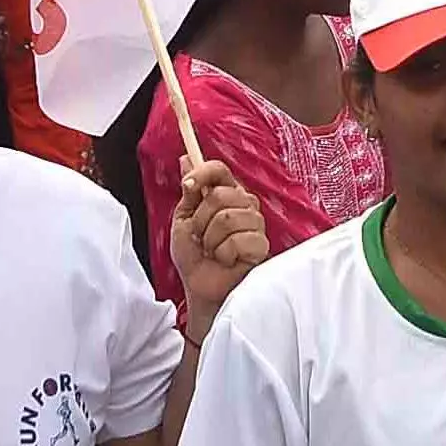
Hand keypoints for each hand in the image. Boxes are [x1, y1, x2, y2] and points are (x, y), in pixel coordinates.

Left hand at [171, 159, 271, 328]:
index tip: (187, 185)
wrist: (200, 286)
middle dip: (200, 220)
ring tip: (213, 251)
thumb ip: (190, 191)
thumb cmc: (194, 256)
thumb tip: (186, 160)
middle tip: (200, 237)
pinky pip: (238, 240)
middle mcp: (244, 205)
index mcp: (227, 195)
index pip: (220, 170)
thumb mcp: (183, 219)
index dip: (203, 173)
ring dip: (210, 240)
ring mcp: (255, 225)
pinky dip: (223, 254)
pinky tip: (226, 260)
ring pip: (227, 218)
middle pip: (219, 195)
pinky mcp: (261, 245)